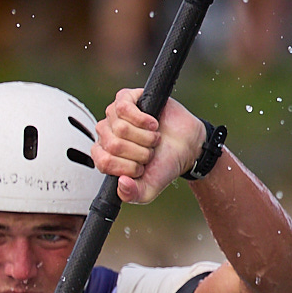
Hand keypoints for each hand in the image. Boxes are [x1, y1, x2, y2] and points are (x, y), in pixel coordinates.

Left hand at [92, 90, 205, 204]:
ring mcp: (114, 116)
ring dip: (144, 137)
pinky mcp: (126, 98)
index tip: (141, 168)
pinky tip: (153, 124)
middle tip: (150, 152)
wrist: (187, 146)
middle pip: (113, 144)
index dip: (126, 166)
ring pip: (120, 128)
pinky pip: (122, 108)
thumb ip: (132, 194)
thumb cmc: (164, 164)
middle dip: (139, 152)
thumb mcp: (149, 188)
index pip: (103, 162)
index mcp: (106, 156)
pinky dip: (142, 120)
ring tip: (154, 139)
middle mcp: (106, 134)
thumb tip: (121, 183)